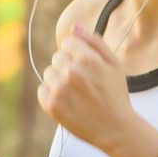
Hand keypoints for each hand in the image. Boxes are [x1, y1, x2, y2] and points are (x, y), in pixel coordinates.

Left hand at [37, 23, 135, 150]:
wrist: (115, 129)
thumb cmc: (115, 95)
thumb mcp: (114, 64)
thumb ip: (94, 42)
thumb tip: (74, 27)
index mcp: (87, 59)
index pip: (67, 43)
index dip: (77, 54)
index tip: (86, 67)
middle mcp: (71, 72)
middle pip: (57, 58)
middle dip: (68, 67)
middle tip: (83, 83)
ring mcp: (59, 90)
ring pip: (49, 73)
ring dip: (59, 80)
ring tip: (76, 93)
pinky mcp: (51, 106)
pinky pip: (42, 90)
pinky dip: (51, 95)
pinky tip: (68, 102)